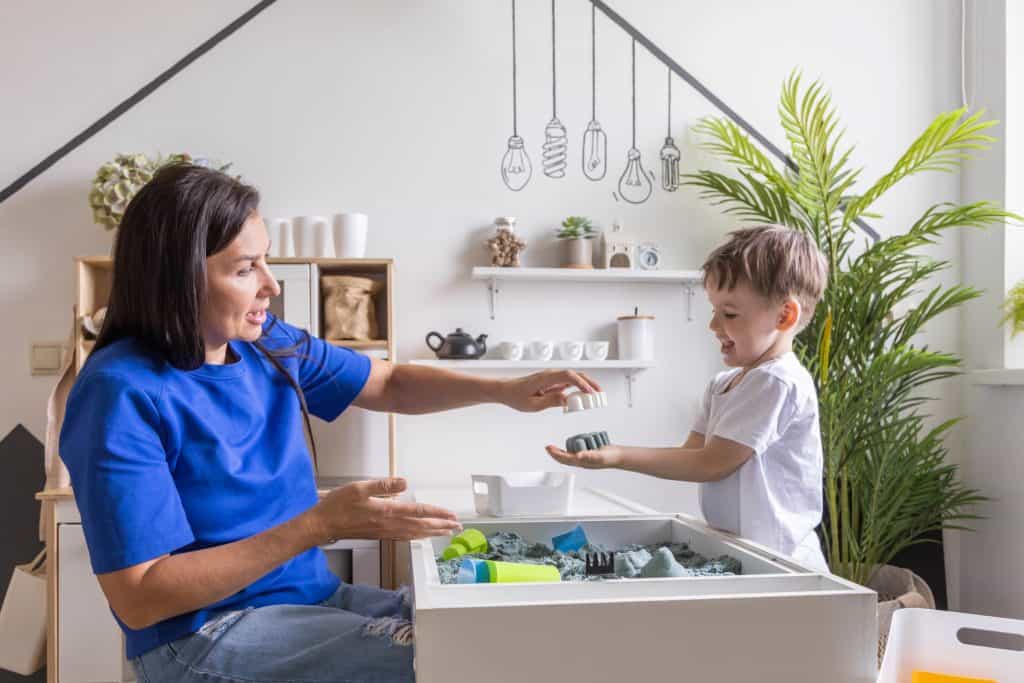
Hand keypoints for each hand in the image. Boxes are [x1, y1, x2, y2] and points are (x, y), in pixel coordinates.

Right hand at [311, 478, 461, 542]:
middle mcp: (390, 525)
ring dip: (433, 533)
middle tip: (458, 526)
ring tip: (447, 532)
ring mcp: (385, 532)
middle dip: (441, 526)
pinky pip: (405, 537)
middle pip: (422, 526)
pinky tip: (422, 536)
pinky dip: (418, 536)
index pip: (419, 512)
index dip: (437, 513)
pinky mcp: (380, 535)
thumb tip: (404, 482)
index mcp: (387, 512)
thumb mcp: (359, 488)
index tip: (452, 515)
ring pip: (415, 534)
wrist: (323, 525)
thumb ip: (383, 485)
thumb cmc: (338, 505)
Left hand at [500, 370, 601, 411]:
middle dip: (589, 382)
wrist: (505, 390)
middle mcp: (550, 375)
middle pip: (575, 374)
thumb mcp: (532, 404)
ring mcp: (552, 378)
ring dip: (586, 385)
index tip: (589, 393)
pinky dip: (578, 388)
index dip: (581, 383)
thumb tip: (567, 400)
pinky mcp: (552, 382)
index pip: (568, 376)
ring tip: (596, 396)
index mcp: (545, 378)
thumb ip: (551, 401)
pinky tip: (583, 397)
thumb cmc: (516, 396)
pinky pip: (568, 383)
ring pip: (573, 378)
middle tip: (600, 394)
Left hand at [545, 444, 621, 469]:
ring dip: (563, 451)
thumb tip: (577, 455)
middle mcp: (581, 461)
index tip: (548, 448)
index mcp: (582, 462)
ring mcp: (584, 457)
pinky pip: (577, 451)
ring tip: (556, 447)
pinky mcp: (588, 453)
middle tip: (548, 447)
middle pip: (564, 458)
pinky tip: (571, 443)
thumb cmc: (610, 458)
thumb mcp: (599, 456)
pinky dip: (572, 447)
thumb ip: (588, 456)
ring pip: (570, 454)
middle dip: (555, 453)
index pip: (564, 459)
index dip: (555, 454)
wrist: (619, 456)